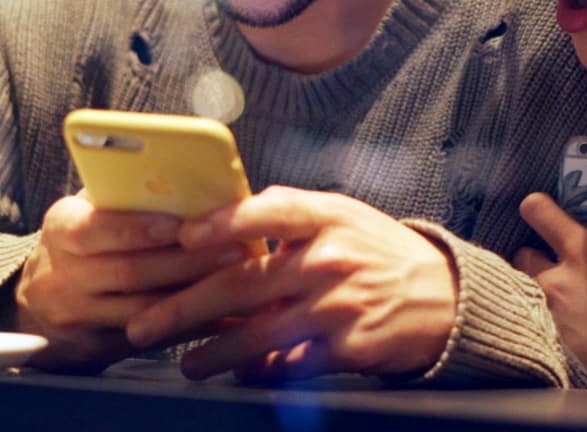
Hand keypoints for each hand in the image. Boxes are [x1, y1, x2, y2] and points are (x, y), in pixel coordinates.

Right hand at [14, 193, 232, 370]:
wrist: (36, 305)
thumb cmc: (80, 244)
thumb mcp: (86, 212)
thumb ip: (123, 197)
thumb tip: (182, 179)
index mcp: (61, 229)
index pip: (97, 228)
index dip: (141, 228)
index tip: (184, 225)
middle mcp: (61, 274)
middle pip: (129, 271)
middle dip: (186, 261)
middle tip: (233, 249)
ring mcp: (75, 316)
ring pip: (142, 309)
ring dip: (193, 295)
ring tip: (235, 279)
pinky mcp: (93, 348)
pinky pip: (149, 339)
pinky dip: (188, 326)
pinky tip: (221, 315)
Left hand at [124, 186, 456, 380]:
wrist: (442, 296)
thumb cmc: (378, 252)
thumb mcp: (342, 217)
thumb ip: (288, 220)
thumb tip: (220, 230)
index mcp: (327, 216)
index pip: (268, 212)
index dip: (222, 224)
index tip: (182, 238)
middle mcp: (330, 258)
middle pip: (244, 283)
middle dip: (185, 306)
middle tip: (144, 323)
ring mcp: (338, 305)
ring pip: (257, 332)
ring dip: (211, 352)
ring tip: (185, 362)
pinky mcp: (346, 347)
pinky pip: (289, 364)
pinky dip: (258, 371)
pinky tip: (237, 374)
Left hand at [513, 192, 586, 393]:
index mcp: (581, 252)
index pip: (537, 211)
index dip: (536, 206)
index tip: (542, 209)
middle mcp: (555, 279)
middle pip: (522, 253)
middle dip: (533, 254)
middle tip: (552, 260)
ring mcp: (547, 313)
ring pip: (522, 289)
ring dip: (534, 287)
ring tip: (556, 294)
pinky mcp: (547, 342)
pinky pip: (534, 322)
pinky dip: (542, 320)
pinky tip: (565, 326)